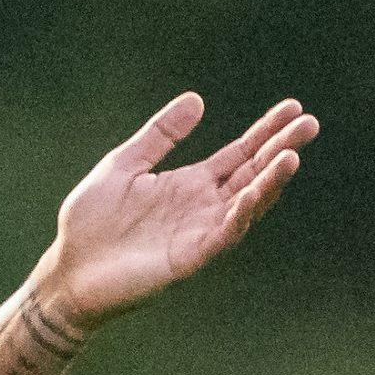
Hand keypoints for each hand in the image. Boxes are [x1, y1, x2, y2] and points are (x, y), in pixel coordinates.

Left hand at [37, 93, 316, 330]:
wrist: (66, 274)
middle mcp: (200, 208)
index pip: (239, 155)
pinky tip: (256, 192)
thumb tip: (197, 100)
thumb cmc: (88, 224)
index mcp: (189, 184)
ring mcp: (197, 233)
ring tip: (292, 157)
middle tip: (308, 123)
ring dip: (270, 182)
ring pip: (245, 205)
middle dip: (280, 150)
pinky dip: (242, 213)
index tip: (292, 107)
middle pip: (252, 175)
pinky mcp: (187, 258)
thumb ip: (159, 135)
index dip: (265, 132)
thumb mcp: (123, 165)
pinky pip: (223, 235)